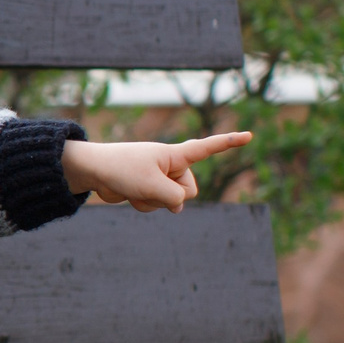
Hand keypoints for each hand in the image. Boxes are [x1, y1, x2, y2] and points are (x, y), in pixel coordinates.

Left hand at [61, 133, 252, 212]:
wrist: (93, 172)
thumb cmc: (121, 170)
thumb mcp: (152, 187)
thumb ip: (174, 198)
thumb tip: (178, 207)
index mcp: (175, 155)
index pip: (207, 148)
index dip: (228, 143)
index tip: (250, 135)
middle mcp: (171, 165)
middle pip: (189, 191)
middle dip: (170, 196)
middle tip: (149, 185)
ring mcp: (160, 178)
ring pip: (172, 202)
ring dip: (152, 201)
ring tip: (135, 187)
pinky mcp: (149, 189)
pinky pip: (156, 205)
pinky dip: (143, 204)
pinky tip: (129, 193)